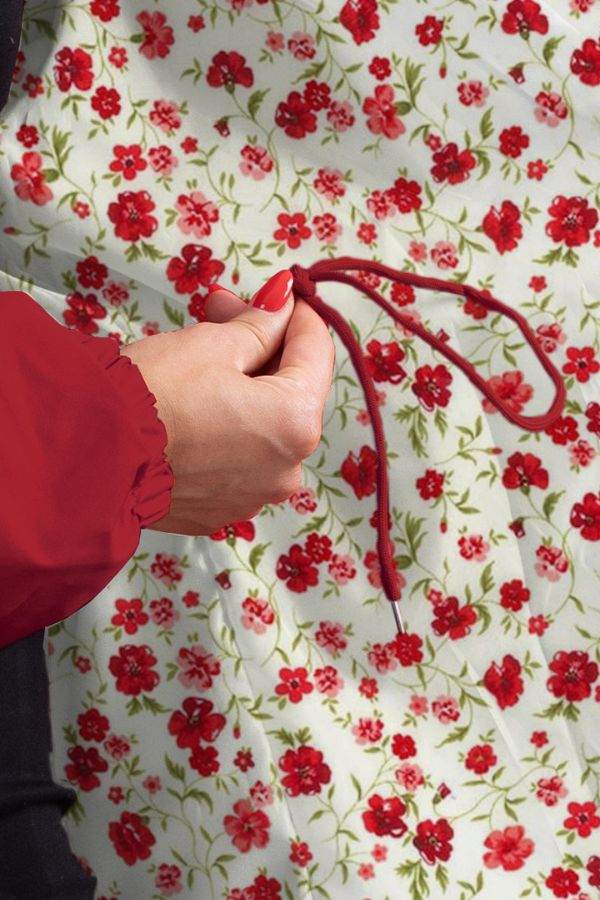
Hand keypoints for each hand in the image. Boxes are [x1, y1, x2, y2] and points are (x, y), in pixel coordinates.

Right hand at [120, 270, 334, 535]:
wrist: (85, 458)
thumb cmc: (151, 395)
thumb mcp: (211, 344)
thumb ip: (259, 324)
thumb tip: (282, 305)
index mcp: (296, 423)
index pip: (316, 352)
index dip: (295, 314)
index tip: (276, 293)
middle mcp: (286, 470)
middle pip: (289, 391)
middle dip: (261, 346)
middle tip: (223, 310)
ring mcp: (253, 496)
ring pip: (262, 426)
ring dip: (243, 387)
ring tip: (200, 355)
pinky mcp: (219, 511)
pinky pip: (236, 458)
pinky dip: (225, 427)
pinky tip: (192, 405)